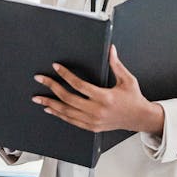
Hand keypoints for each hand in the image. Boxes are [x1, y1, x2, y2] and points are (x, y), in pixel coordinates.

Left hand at [32, 45, 163, 135]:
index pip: (79, 85)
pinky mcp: (91, 127)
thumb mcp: (127, 79)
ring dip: (50, 103)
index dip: (65, 75)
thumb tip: (110, 49)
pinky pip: (71, 121)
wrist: (139, 118)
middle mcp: (97, 110)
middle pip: (68, 98)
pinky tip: (50, 109)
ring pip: (66, 112)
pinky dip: (59, 114)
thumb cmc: (133, 98)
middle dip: (52, 87)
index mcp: (105, 97)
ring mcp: (93, 121)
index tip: (56, 67)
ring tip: (37, 97)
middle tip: (40, 79)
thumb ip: (116, 64)